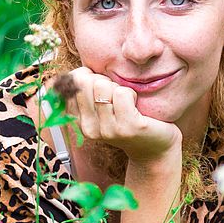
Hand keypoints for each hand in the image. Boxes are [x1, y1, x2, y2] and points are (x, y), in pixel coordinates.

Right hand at [66, 67, 181, 162]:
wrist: (153, 149)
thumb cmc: (126, 120)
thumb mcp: (100, 109)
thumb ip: (85, 93)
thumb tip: (72, 74)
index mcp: (78, 122)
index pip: (69, 84)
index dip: (86, 75)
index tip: (98, 86)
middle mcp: (89, 128)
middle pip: (85, 81)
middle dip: (103, 81)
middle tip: (114, 96)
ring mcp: (108, 130)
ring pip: (103, 86)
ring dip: (118, 88)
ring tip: (125, 103)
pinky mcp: (127, 127)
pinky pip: (122, 93)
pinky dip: (131, 94)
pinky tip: (135, 107)